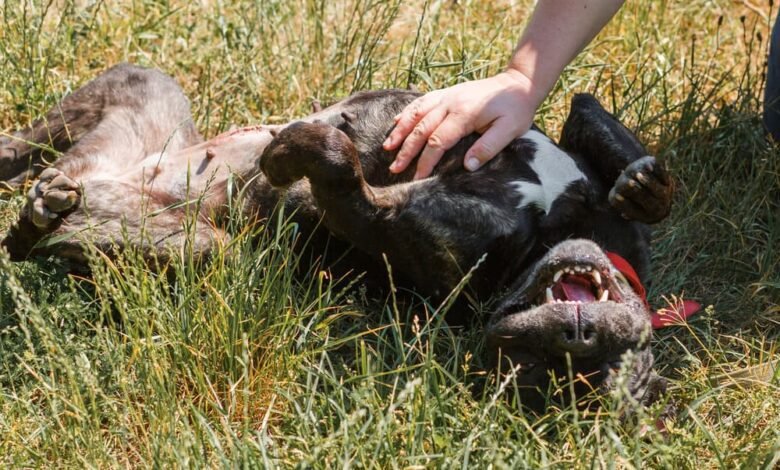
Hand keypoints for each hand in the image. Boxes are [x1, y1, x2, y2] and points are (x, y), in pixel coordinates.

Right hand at [383, 70, 541, 178]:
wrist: (519, 82)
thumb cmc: (516, 108)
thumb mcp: (510, 130)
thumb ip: (488, 147)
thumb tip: (467, 167)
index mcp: (464, 114)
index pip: (438, 141)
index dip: (426, 161)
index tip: (418, 178)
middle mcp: (450, 102)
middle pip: (421, 128)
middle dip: (406, 150)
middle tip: (395, 168)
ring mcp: (447, 95)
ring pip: (416, 113)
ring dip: (401, 131)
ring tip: (387, 147)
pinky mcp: (447, 92)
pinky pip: (421, 101)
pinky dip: (407, 112)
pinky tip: (396, 121)